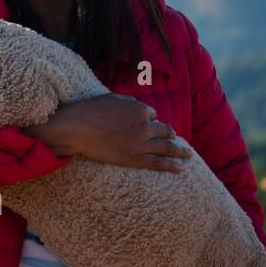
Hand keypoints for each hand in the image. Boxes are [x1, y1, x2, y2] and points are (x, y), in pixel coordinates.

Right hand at [23, 93, 191, 171]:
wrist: (77, 128)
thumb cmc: (91, 110)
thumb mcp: (113, 98)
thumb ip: (130, 102)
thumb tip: (139, 107)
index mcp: (140, 109)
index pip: (153, 115)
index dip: (151, 120)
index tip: (149, 124)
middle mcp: (145, 126)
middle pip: (165, 131)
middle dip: (171, 135)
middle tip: (178, 139)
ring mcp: (141, 144)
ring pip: (167, 148)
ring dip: (180, 151)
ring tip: (188, 155)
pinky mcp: (134, 159)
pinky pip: (158, 163)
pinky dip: (171, 165)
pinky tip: (180, 168)